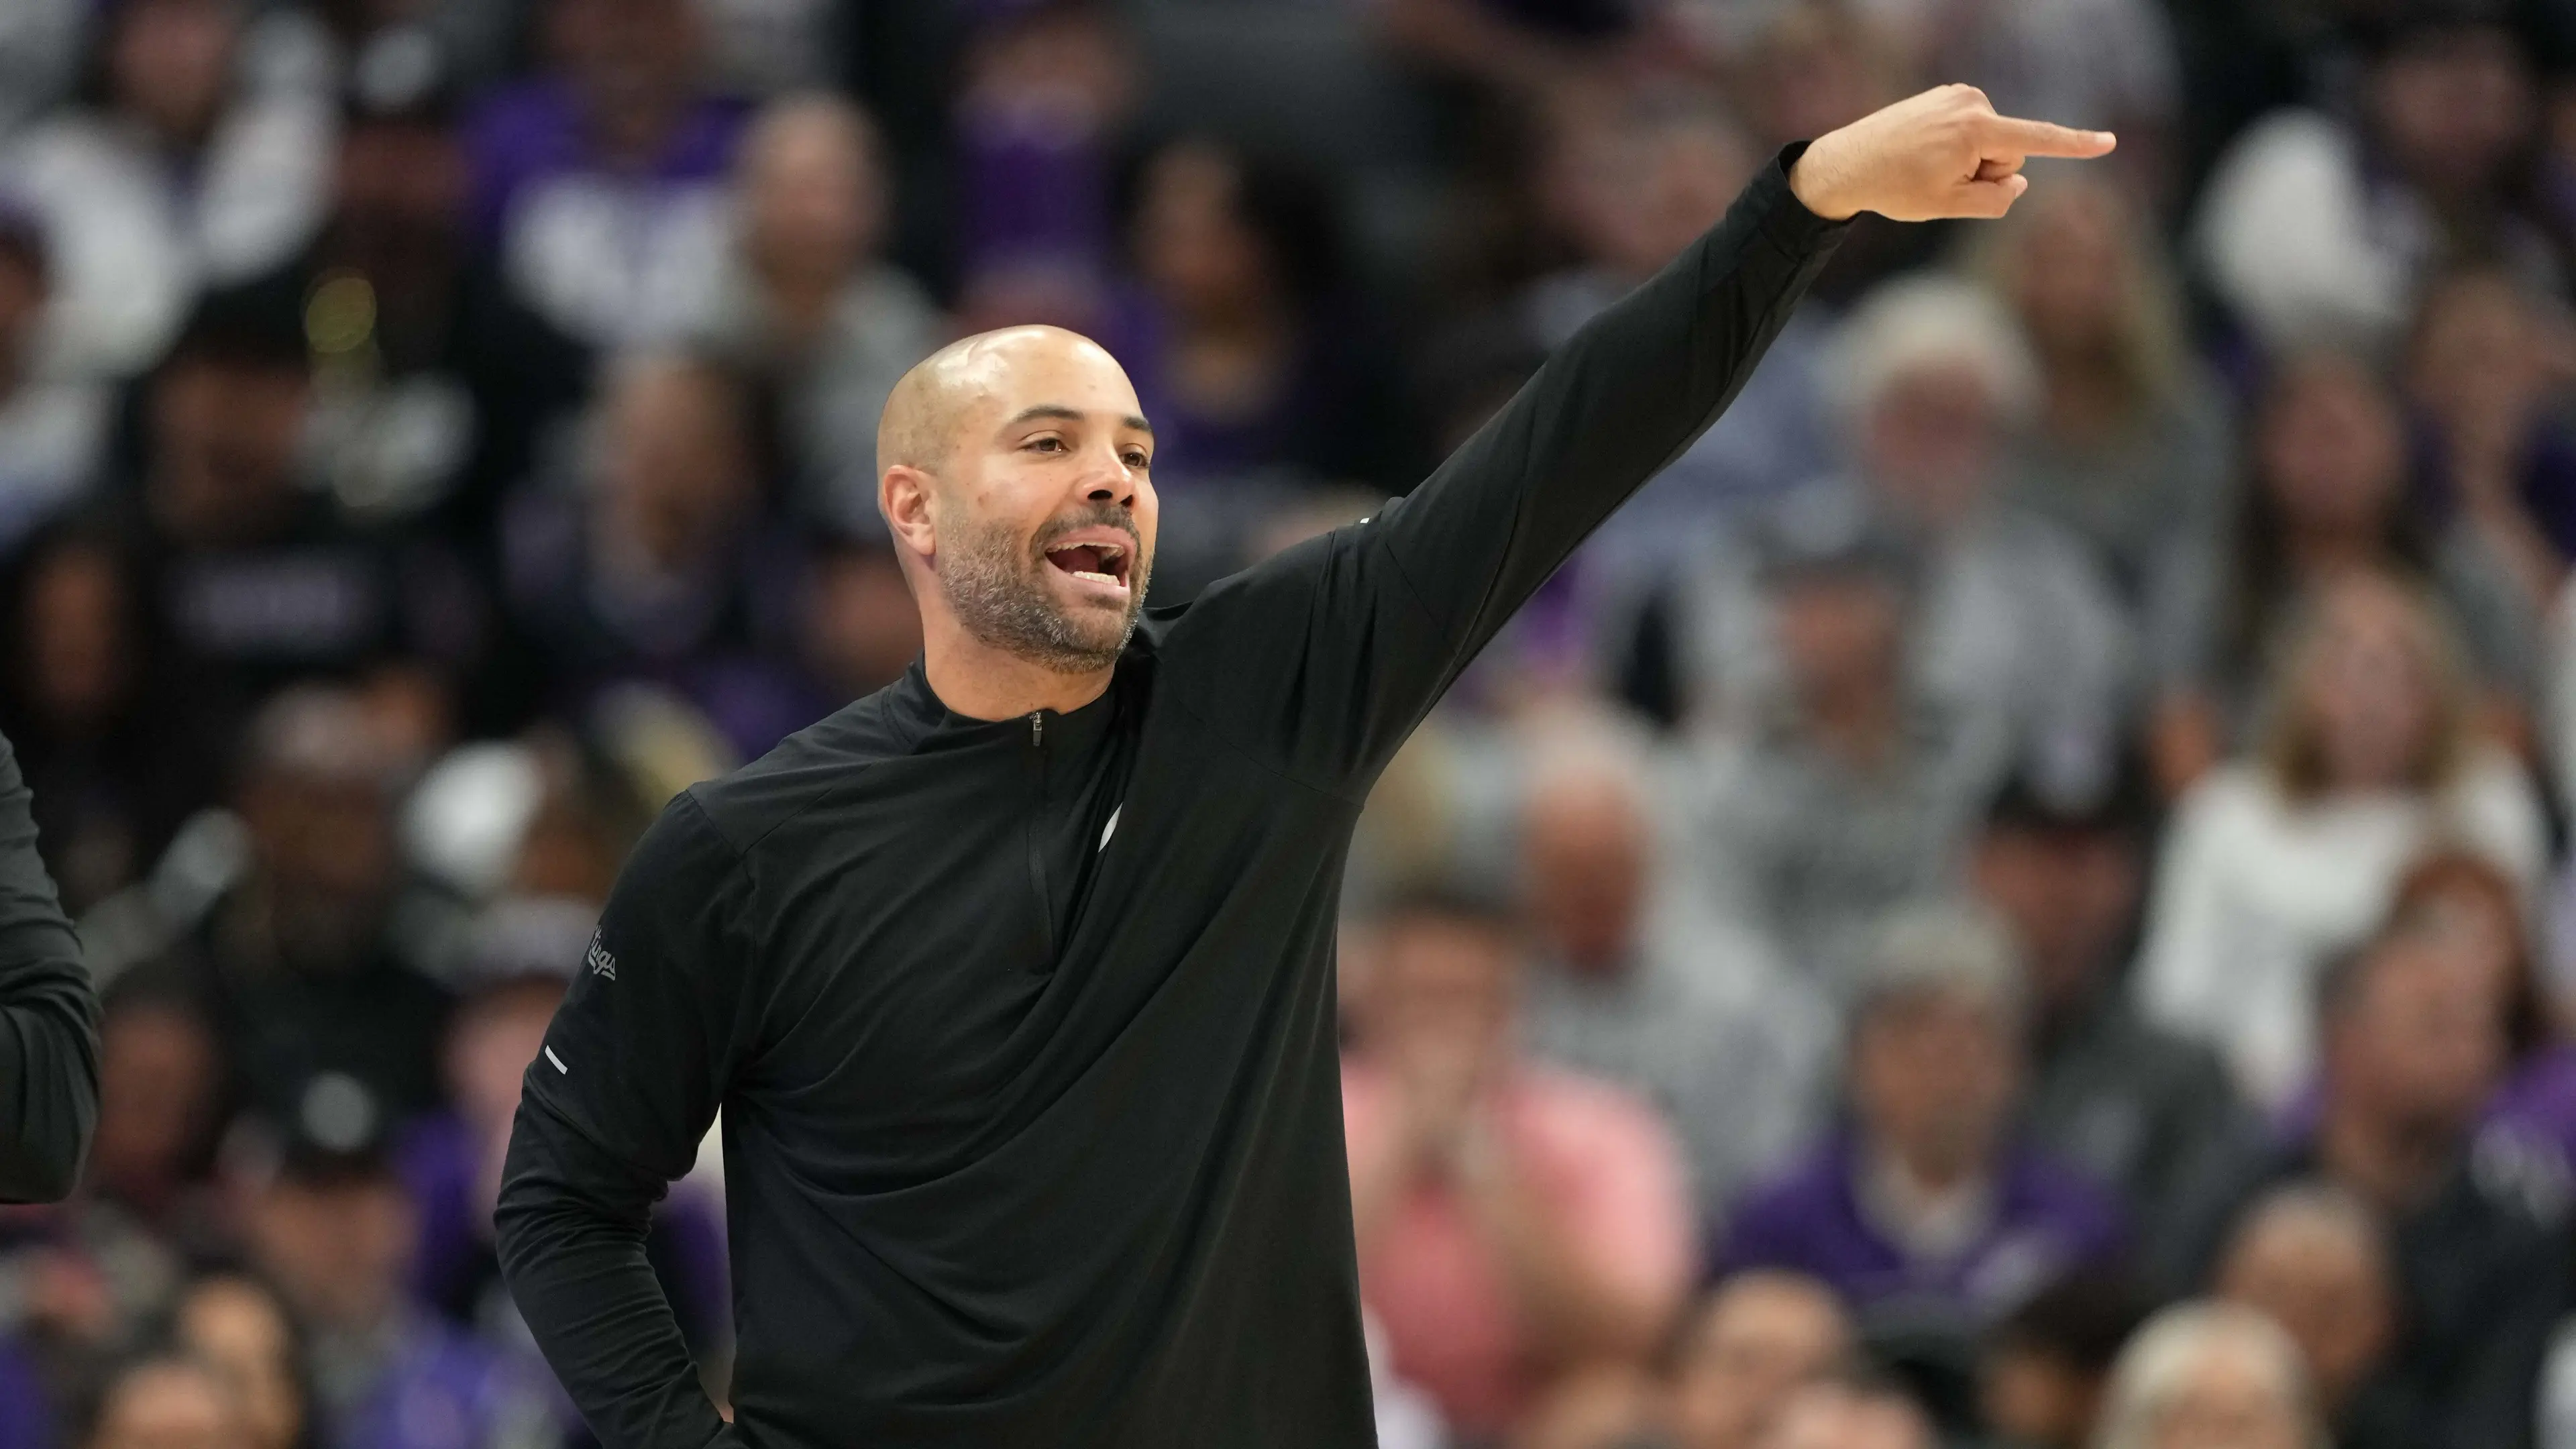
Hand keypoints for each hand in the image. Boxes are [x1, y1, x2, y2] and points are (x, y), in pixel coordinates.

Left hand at [1789, 84, 2115, 221]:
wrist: (1845, 163)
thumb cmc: (1894, 188)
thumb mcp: (1949, 206)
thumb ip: (1995, 199)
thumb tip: (2019, 182)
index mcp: (1975, 129)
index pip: (2037, 140)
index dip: (2075, 146)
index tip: (2108, 143)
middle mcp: (1971, 103)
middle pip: (2009, 152)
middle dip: (1986, 173)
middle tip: (1940, 182)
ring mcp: (1956, 96)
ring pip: (1989, 143)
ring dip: (1968, 162)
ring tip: (1926, 167)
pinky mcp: (1945, 97)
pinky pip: (1969, 131)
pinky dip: (1955, 147)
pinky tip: (1922, 154)